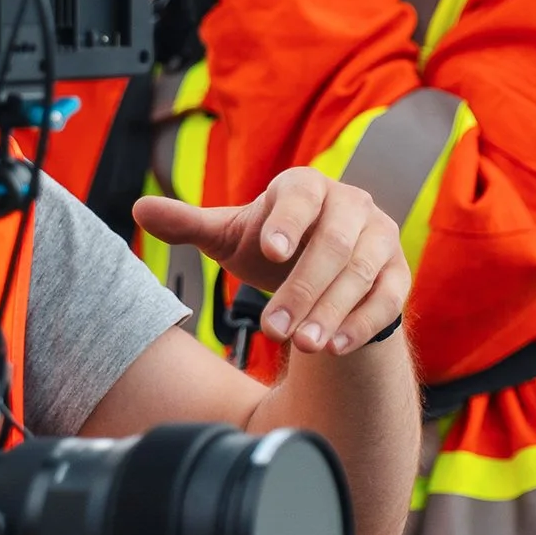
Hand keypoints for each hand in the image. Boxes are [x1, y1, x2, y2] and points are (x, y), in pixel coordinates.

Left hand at [136, 168, 408, 356]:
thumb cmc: (269, 246)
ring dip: (332, 311)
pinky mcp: (397, 274)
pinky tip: (334, 348)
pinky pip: (388, 299)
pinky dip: (363, 324)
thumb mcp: (229, 236)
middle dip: (302, 289)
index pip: (301, 196)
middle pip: (333, 243)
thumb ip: (189, 224)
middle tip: (273, 329)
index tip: (266, 249)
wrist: (319, 271)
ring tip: (301, 345)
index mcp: (306, 186)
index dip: (286, 221)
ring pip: (361, 274)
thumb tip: (138, 210)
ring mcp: (380, 239)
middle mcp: (350, 205)